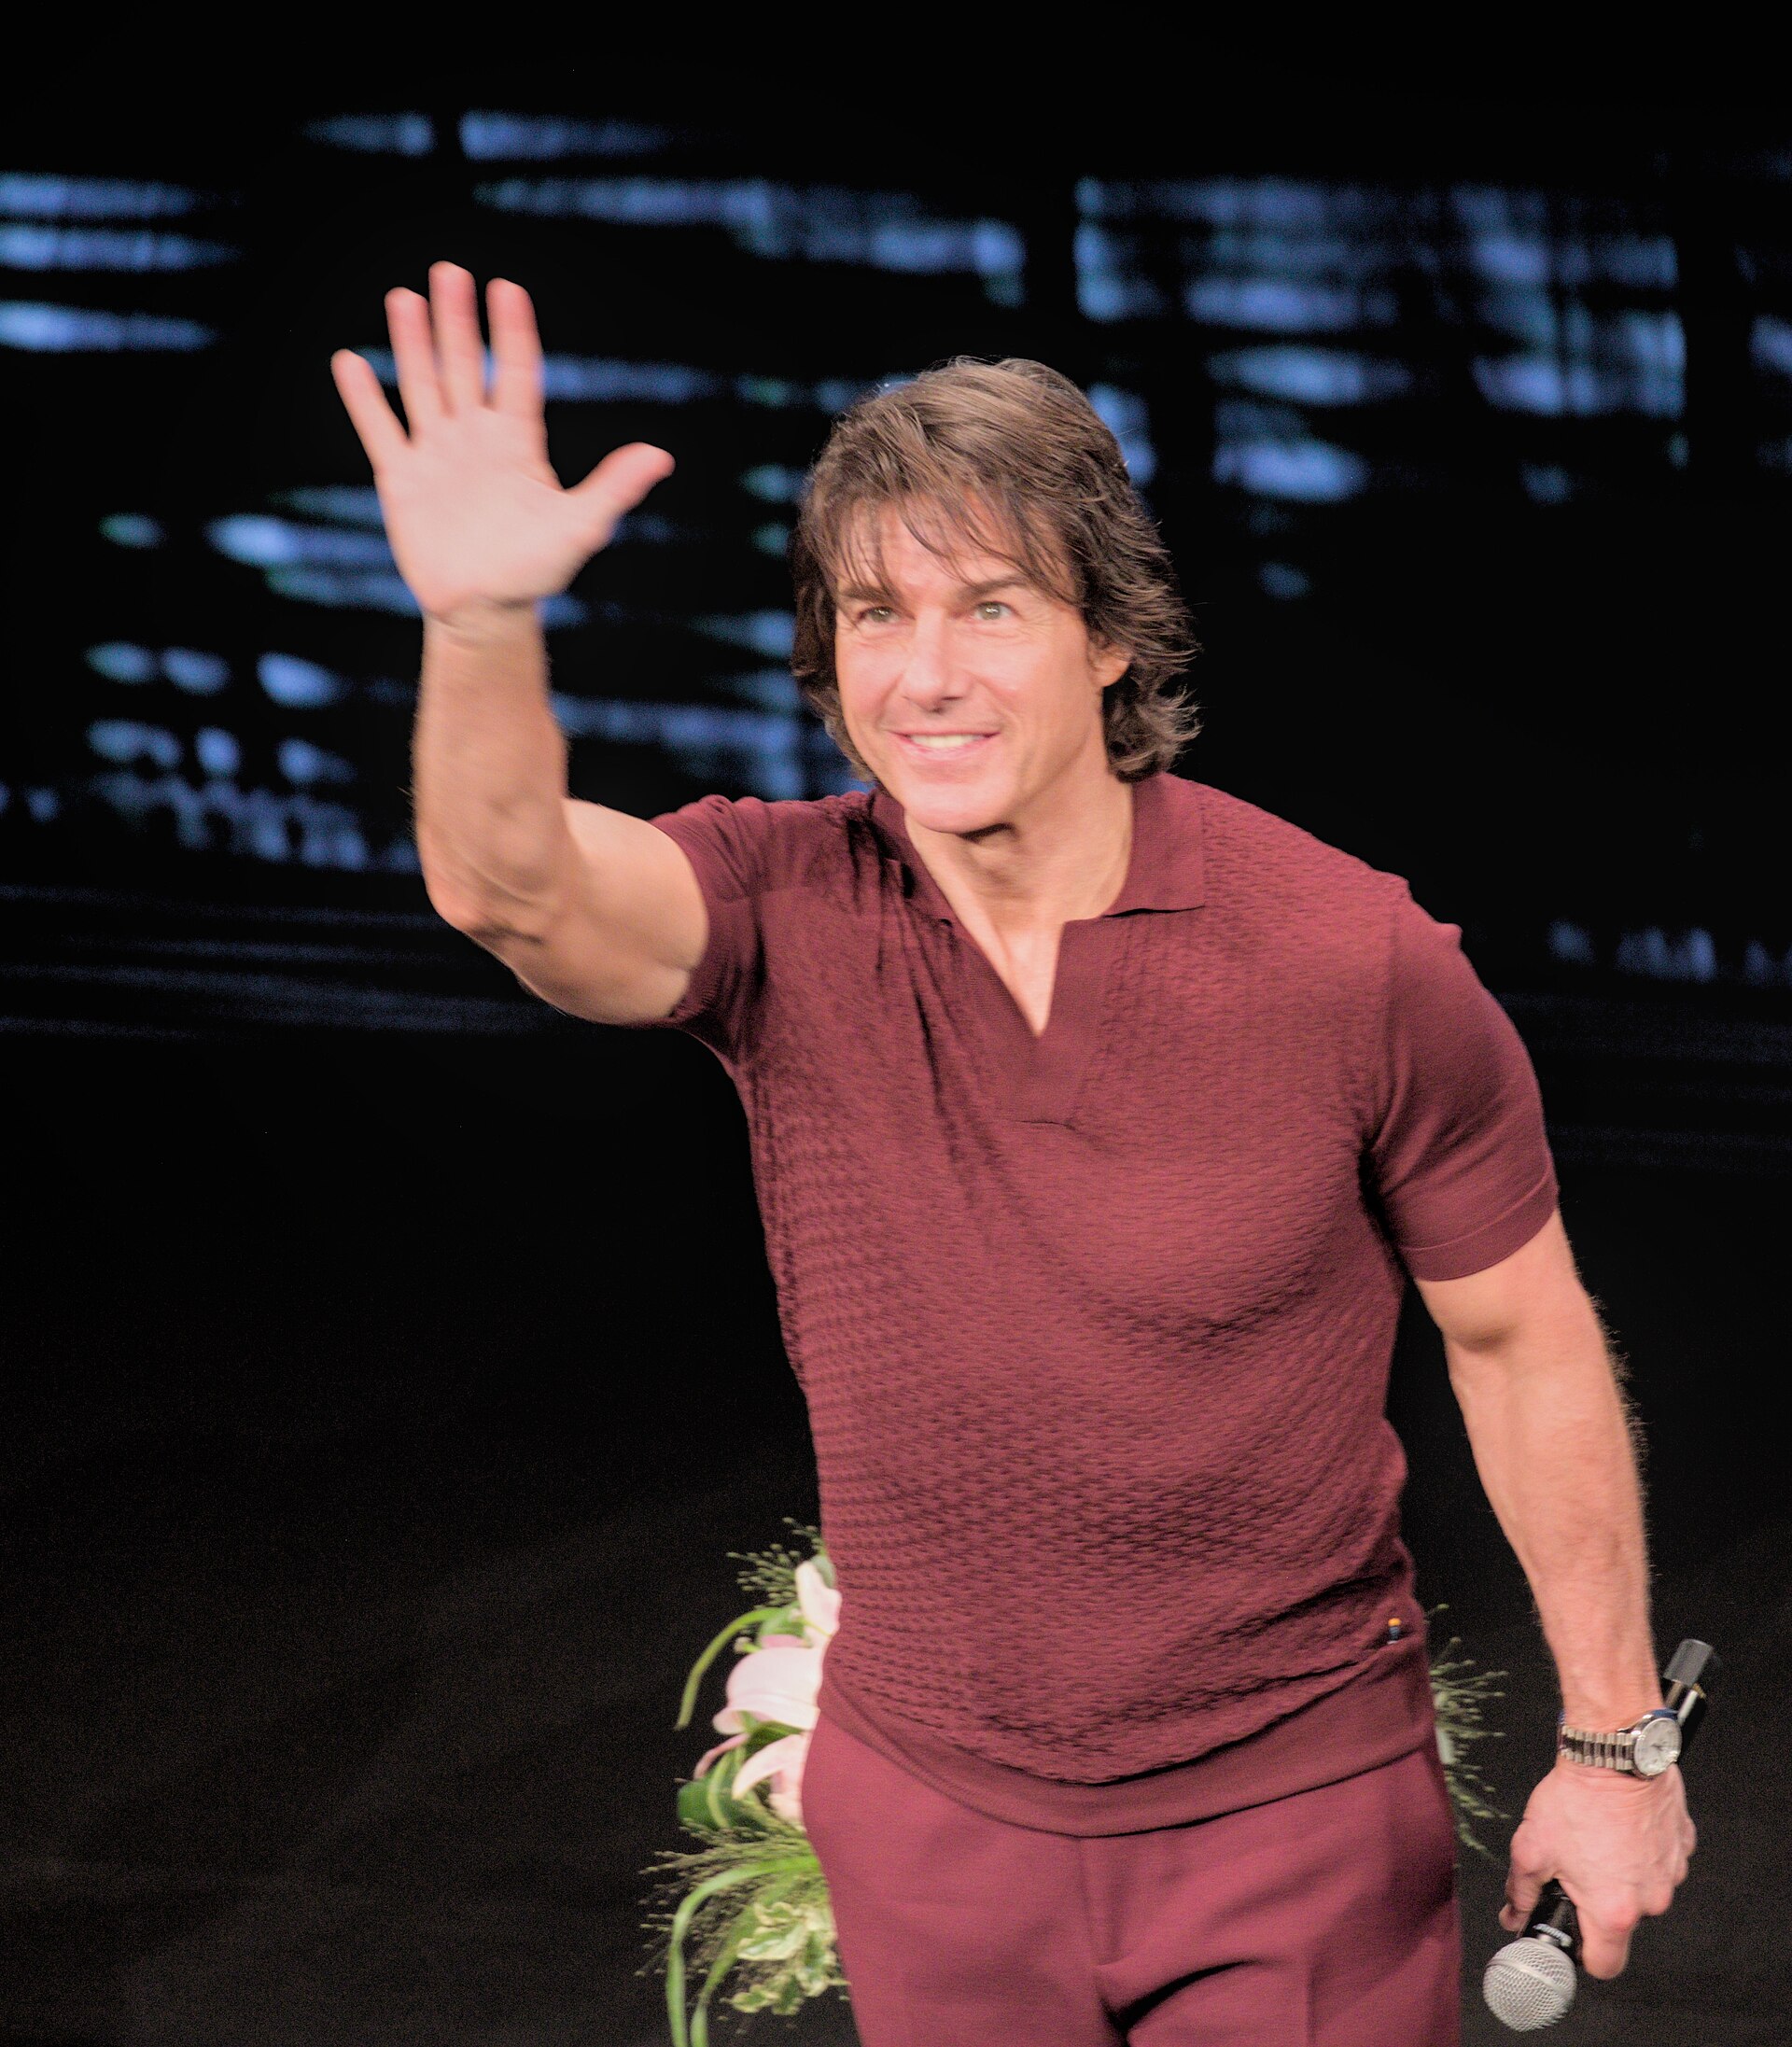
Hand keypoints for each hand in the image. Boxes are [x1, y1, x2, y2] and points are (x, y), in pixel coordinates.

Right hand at [329, 261, 674, 625]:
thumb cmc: (537, 571)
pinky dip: (364, 398)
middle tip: (450, 272)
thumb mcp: (580, 527)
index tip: (507, 288)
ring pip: (422, 386)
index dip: (513, 332)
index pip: (518, 374)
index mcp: (518, 442)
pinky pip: (380, 430)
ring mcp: (437, 454)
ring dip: (413, 344)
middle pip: (466, 367)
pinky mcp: (402, 479)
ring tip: (405, 298)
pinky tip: (349, 363)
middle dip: (457, 321)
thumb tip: (662, 457)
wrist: (485, 611)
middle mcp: (476, 438)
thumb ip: (614, 487)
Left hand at [1498, 1755, 1695, 1977]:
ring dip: (1620, 1873)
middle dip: (1598, 1902)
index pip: (1605, 1965)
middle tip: (1575, 1869)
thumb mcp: (1531, 1848)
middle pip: (1622, 1921)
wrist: (1612, 1753)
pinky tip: (1618, 1825)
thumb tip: (1514, 1914)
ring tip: (1596, 1838)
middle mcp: (1651, 1899)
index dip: (1583, 1953)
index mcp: (1614, 1910)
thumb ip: (1520, 1891)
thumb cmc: (1577, 1798)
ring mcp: (1672, 1873)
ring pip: (1641, 1888)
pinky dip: (1640, 1850)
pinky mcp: (1682, 1845)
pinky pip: (1658, 1860)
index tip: (1571, 1933)